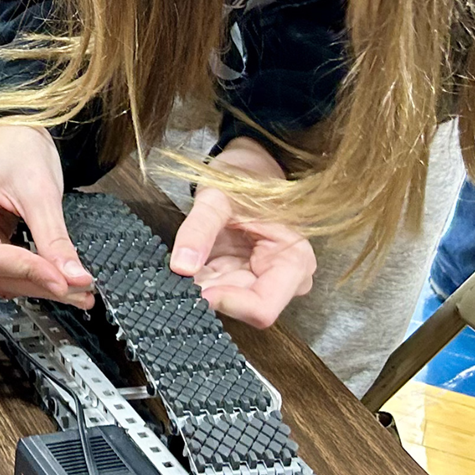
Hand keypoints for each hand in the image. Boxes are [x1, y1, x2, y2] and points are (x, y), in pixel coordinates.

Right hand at [0, 124, 94, 308]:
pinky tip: (54, 275)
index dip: (31, 273)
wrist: (11, 133)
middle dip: (40, 283)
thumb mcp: (41, 191)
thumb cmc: (17, 147)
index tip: (67, 282)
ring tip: (74, 285)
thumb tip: (72, 277)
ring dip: (36, 283)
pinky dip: (28, 274)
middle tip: (81, 289)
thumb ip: (55, 239)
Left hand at [169, 140, 315, 327]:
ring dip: (201, 287)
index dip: (228, 304)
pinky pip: (217, 288)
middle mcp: (285, 279)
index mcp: (294, 260)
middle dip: (209, 293)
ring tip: (184, 262)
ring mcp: (264, 279)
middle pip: (242, 307)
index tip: (196, 290)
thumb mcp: (218, 197)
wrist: (248, 167)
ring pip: (226, 300)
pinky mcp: (243, 277)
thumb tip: (181, 267)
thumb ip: (199, 229)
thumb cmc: (244, 178)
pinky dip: (199, 280)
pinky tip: (187, 265)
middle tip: (179, 275)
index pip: (263, 307)